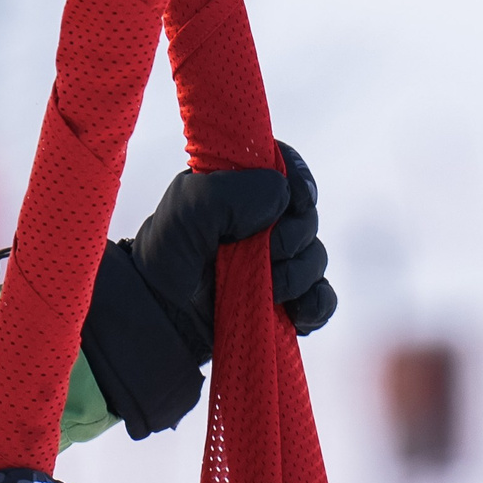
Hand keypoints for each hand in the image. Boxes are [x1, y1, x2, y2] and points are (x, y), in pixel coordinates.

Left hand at [79, 142, 334, 438]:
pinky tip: (294, 312)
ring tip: (264, 288)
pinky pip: (322, 299)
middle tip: (260, 253)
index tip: (294, 200)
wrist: (160, 311)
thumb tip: (283, 198)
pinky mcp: (286, 299)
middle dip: (291, 238)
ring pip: (315, 259)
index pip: (289, 170)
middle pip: (308, 219)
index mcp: (243, 189)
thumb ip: (233, 191)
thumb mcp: (189, 208)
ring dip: (296, 275)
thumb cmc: (169, 253)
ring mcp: (278, 261)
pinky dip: (315, 305)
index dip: (300, 182)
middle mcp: (266, 222)